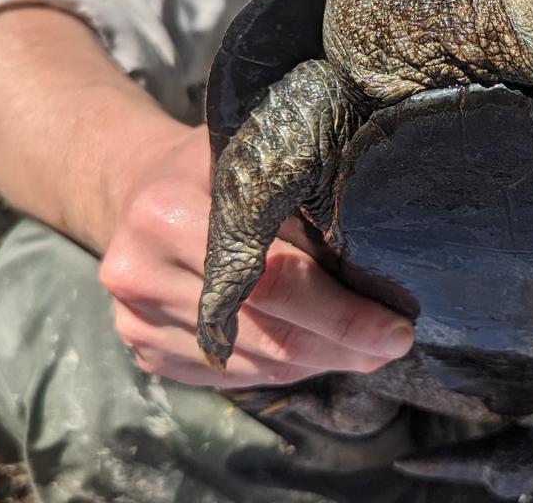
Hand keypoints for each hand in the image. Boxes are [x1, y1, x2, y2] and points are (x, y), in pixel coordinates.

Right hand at [98, 125, 413, 386]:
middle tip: (394, 344)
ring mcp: (135, 318)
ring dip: (319, 361)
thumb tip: (384, 258)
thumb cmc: (216, 163)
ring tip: (367, 349)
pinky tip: (315, 350)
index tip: (397, 328)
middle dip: (342, 345)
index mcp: (168, 213)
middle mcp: (140, 271)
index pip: (273, 280)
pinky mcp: (142, 348)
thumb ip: (304, 196)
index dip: (342, 313)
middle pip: (266, 331)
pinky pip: (232, 376)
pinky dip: (282, 368)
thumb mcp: (256, 155)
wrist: (136, 182)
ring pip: (254, 363)